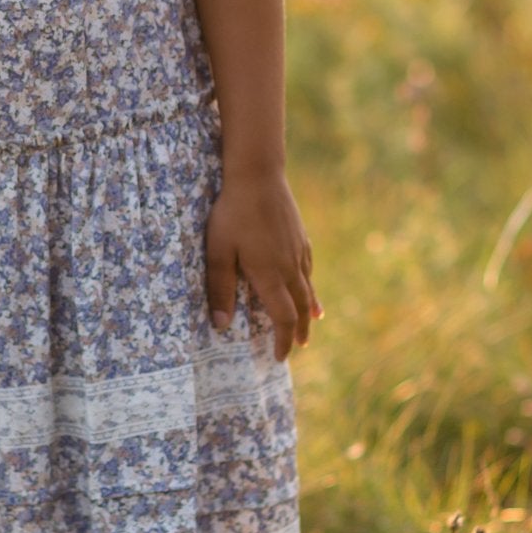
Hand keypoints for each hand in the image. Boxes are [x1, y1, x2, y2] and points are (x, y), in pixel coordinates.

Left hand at [205, 169, 321, 360]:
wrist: (258, 175)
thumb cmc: (233, 213)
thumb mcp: (219, 251)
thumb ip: (220, 288)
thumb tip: (221, 326)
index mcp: (270, 274)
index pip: (282, 317)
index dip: (282, 340)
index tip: (279, 357)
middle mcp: (289, 266)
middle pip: (300, 307)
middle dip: (299, 330)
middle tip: (299, 346)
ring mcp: (298, 249)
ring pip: (307, 286)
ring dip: (308, 307)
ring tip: (313, 320)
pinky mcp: (300, 234)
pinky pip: (308, 266)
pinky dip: (310, 282)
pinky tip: (307, 280)